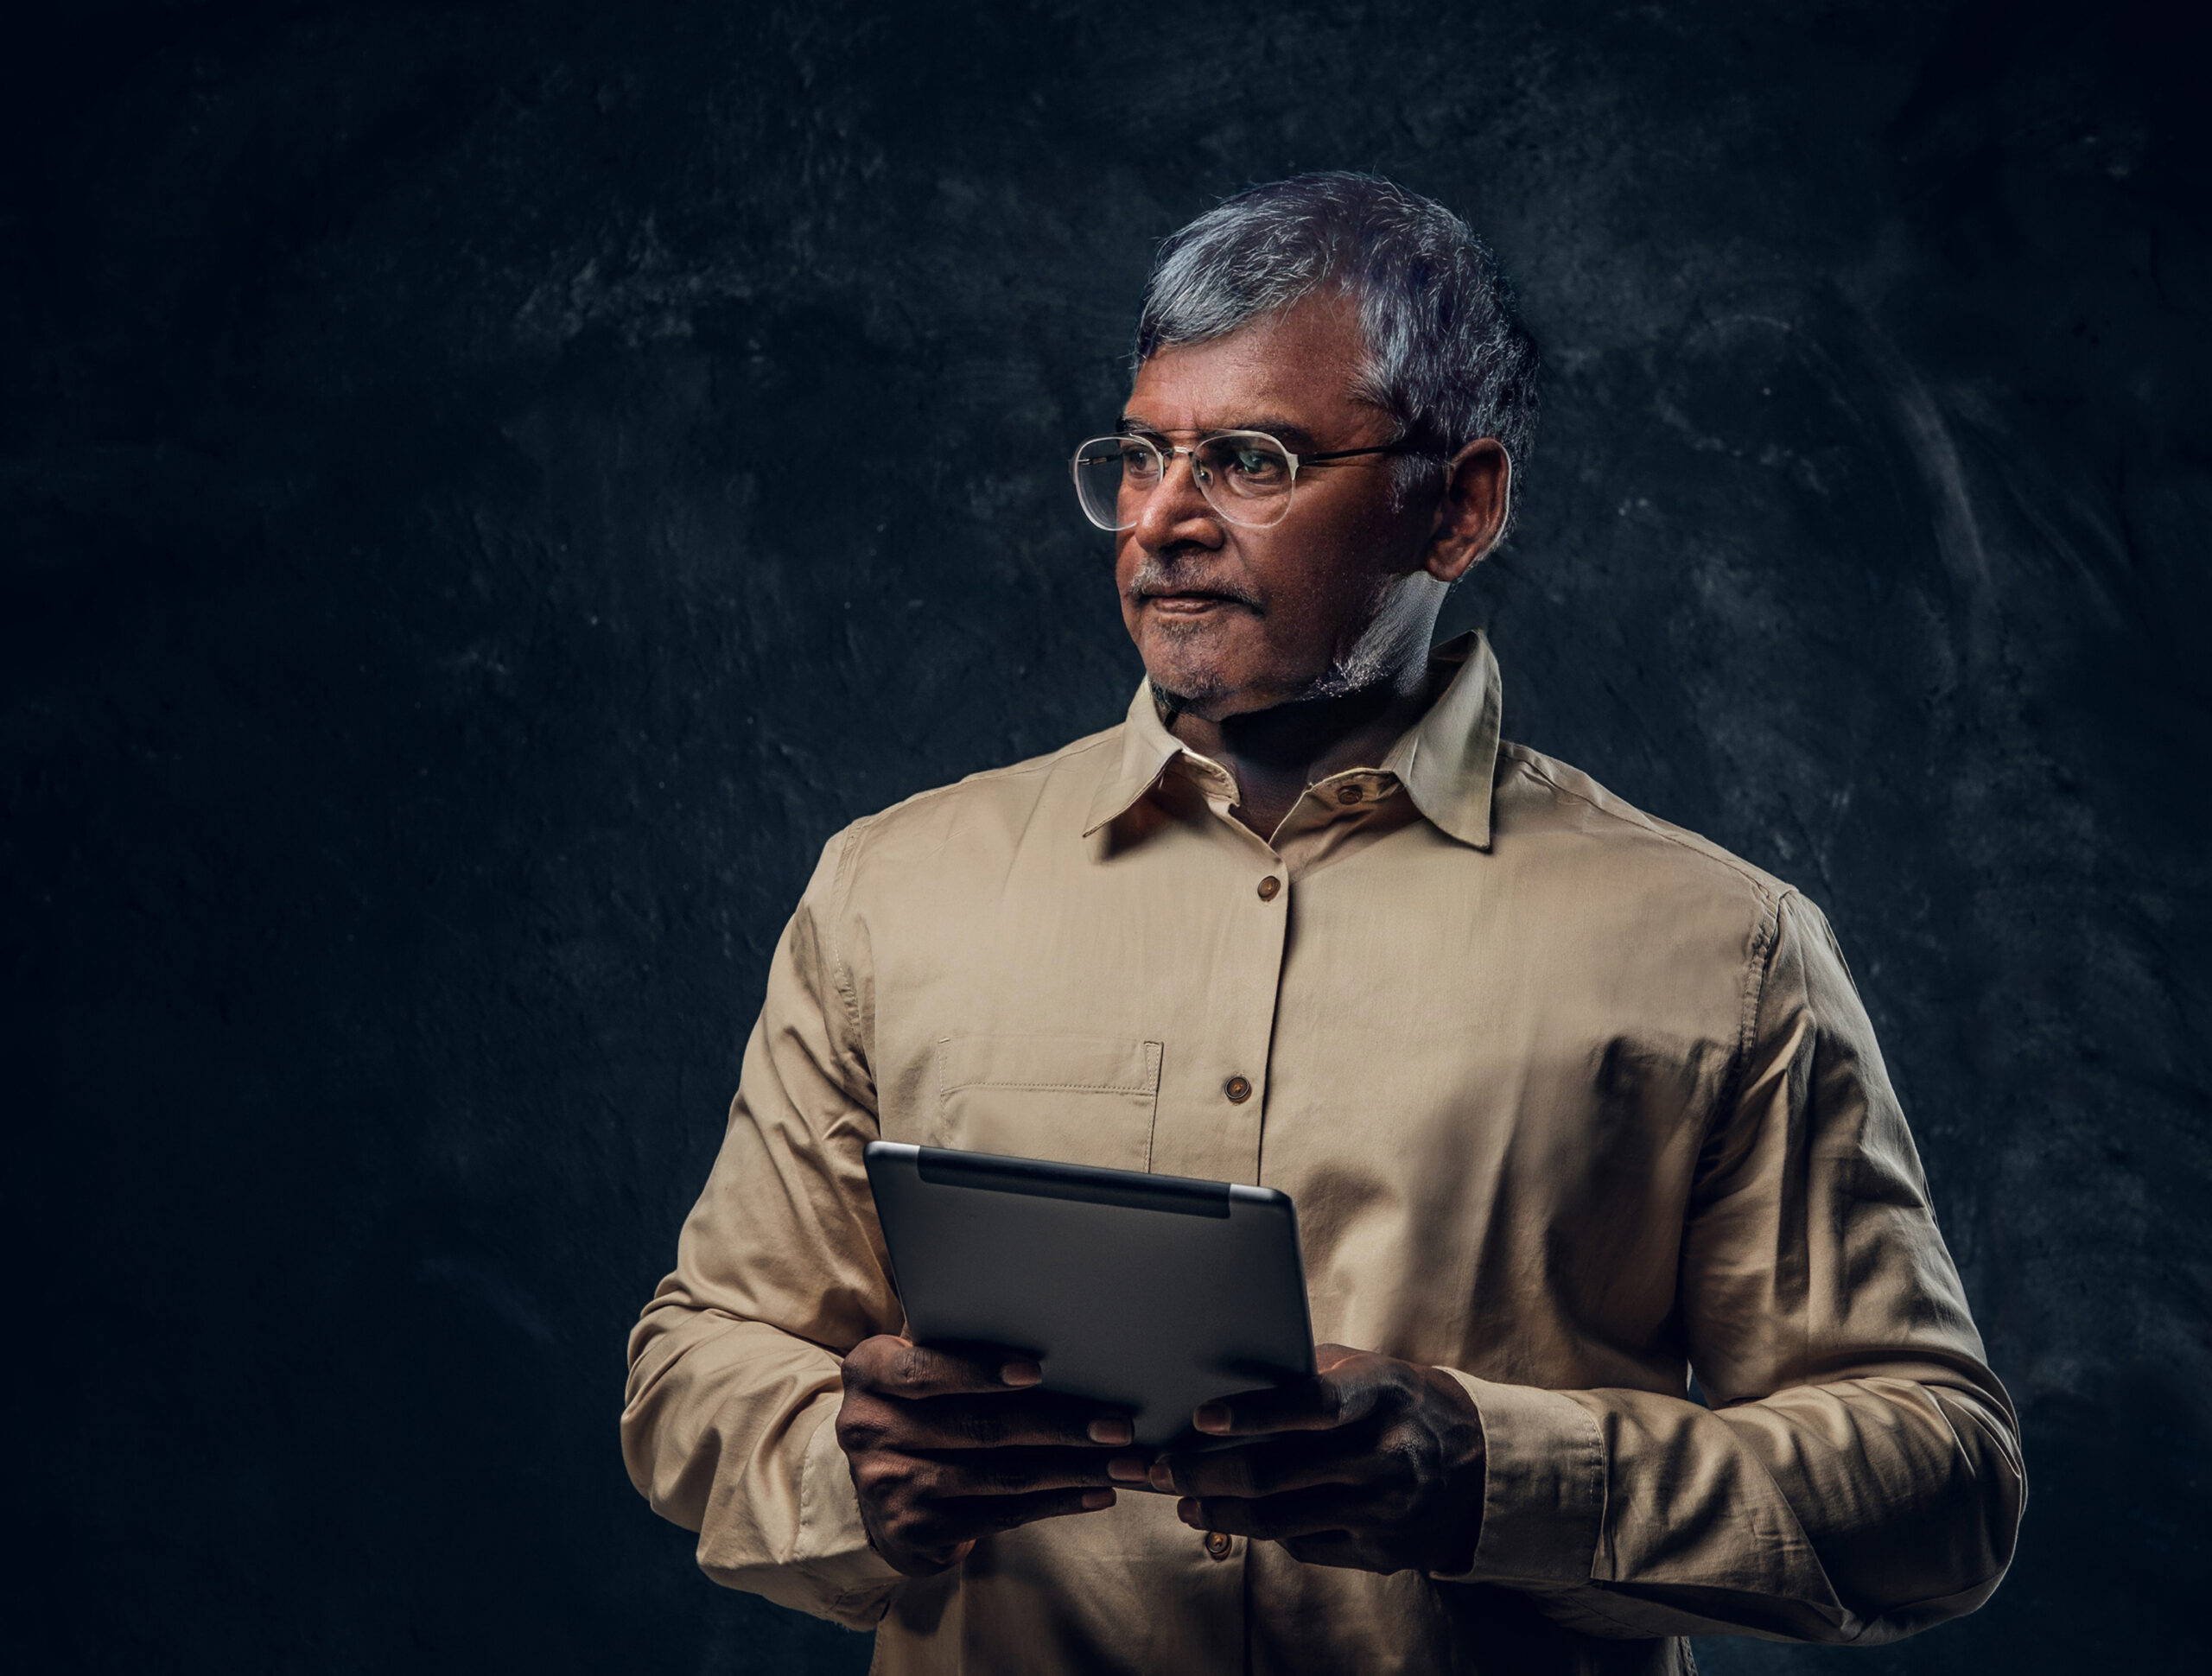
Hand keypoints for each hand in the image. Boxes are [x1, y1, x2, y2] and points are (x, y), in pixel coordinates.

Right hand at [836, 1336, 1135, 1576]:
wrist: (875, 1490)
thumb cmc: (919, 1405)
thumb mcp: (916, 1364)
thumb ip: (952, 1340)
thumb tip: (1041, 1317)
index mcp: (869, 1371)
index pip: (924, 1370)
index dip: (979, 1371)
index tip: (1036, 1370)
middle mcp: (868, 1429)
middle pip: (979, 1428)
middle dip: (1059, 1427)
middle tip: (1118, 1426)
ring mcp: (889, 1485)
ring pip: (999, 1476)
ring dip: (1073, 1470)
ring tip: (1125, 1463)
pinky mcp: (914, 1529)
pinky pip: (1000, 1514)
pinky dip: (1056, 1504)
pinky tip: (1096, 1493)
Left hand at [1141, 1344, 1485, 1574]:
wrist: (1480, 1467)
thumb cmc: (1402, 1404)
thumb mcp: (1371, 1370)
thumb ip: (1310, 1370)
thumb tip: (1231, 1368)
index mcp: (1383, 1396)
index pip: (1312, 1405)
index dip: (1254, 1412)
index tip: (1201, 1417)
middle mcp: (1386, 1456)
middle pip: (1278, 1474)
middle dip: (1206, 1473)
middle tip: (1161, 1470)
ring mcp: (1384, 1511)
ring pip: (1280, 1521)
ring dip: (1219, 1511)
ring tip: (1182, 1499)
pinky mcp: (1381, 1552)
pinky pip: (1303, 1545)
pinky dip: (1260, 1531)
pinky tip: (1230, 1516)